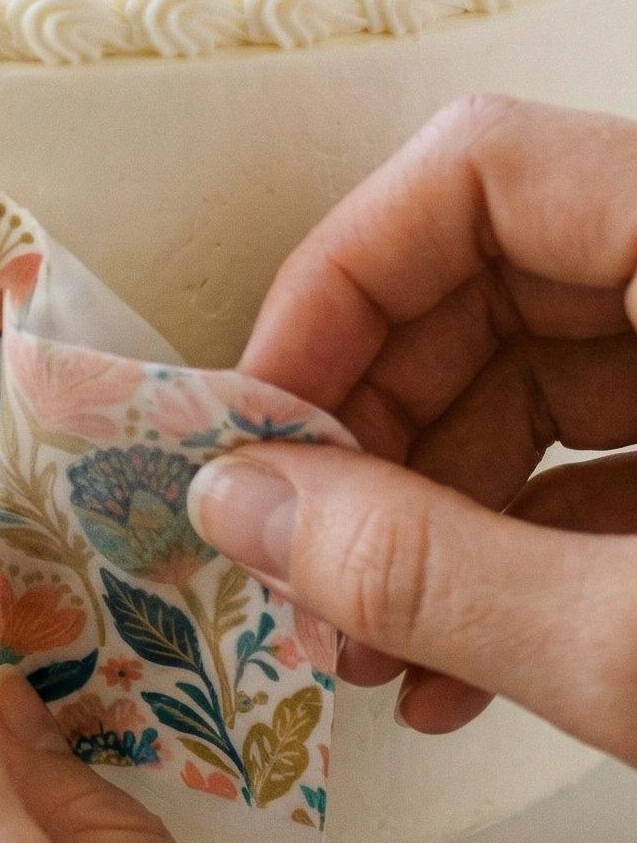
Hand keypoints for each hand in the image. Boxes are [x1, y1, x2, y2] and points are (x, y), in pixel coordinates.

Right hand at [188, 94, 636, 757]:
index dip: (340, 288)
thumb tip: (241, 510)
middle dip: (367, 438)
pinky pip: (604, 463)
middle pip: (486, 285)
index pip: (477, 174)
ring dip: (423, 519)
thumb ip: (425, 569)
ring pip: (535, 387)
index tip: (264, 423)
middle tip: (297, 560)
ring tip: (368, 650)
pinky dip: (514, 556)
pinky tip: (457, 668)